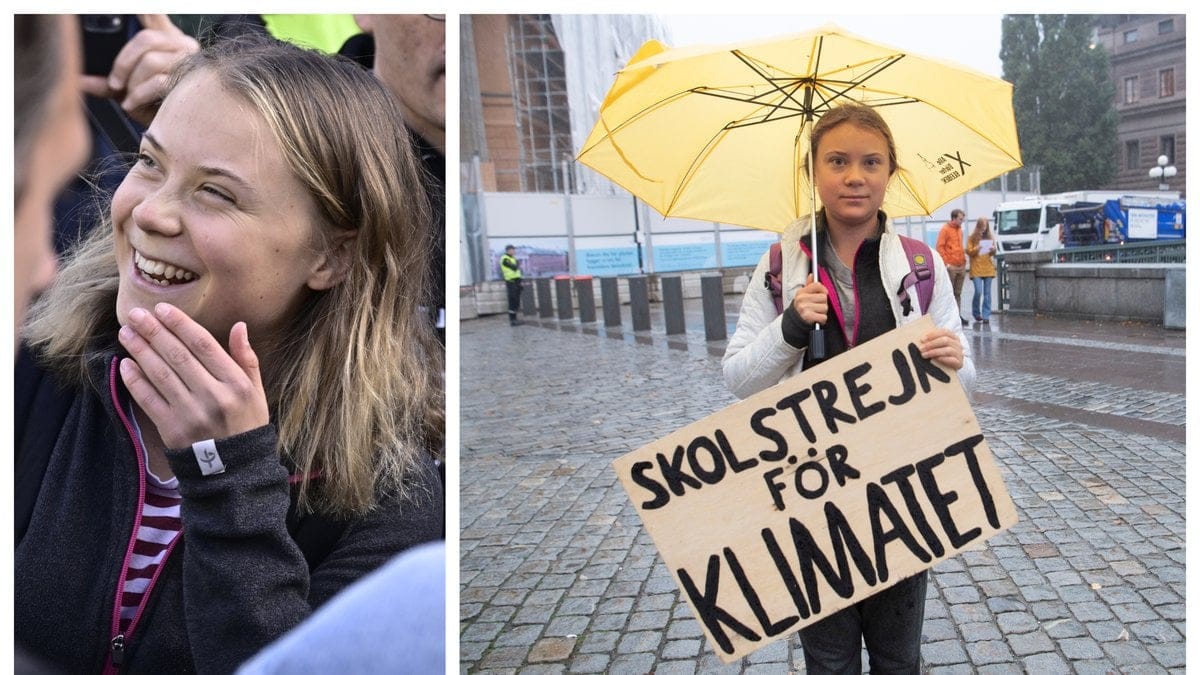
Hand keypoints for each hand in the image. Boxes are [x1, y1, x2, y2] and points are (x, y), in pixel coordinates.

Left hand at [79, 14, 198, 126]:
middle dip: (123, 62)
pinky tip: (133, 105)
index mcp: (169, 40)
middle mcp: (183, 46)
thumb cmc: (157, 107)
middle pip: (147, 39)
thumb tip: (80, 80)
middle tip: (115, 83)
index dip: (147, 10)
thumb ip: (107, 83)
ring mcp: (190, 64)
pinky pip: (158, 82)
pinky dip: (139, 95)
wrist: (179, 130)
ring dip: (133, 83)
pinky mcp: (191, 83)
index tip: (139, 7)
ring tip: (131, 98)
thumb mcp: (128, 90)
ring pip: (151, 62)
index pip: (155, 15)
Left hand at [118, 303, 268, 449]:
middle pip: (178, 356)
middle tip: (135, 314)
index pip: (204, 345)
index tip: (162, 309)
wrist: (235, 469)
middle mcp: (213, 396)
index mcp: (236, 383)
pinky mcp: (172, 429)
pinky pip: (148, 399)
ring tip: (126, 333)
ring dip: (140, 351)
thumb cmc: (246, 424)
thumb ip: (247, 359)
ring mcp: (190, 413)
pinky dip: (135, 381)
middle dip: (154, 332)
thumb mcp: (256, 392)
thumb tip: (239, 326)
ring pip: (160, 374)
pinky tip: (124, 364)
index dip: (181, 325)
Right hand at [790, 274, 828, 324]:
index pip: (817, 285)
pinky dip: (822, 319)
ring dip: (823, 312)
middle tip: (817, 306)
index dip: (823, 289)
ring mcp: (805, 308)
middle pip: (823, 297)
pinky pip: (823, 317)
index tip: (823, 293)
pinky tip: (816, 318)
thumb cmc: (802, 307)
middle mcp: (802, 299)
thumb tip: (812, 275)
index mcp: (801, 292)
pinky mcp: (808, 317)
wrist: (794, 321)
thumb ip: (809, 285)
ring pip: (825, 307)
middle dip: (823, 303)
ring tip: (816, 313)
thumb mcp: (803, 295)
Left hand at [918, 327, 963, 370]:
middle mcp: (958, 344)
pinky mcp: (959, 363)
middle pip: (945, 340)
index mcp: (953, 337)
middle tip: (921, 348)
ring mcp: (960, 353)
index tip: (922, 339)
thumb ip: (932, 341)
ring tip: (924, 355)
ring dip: (934, 352)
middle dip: (931, 344)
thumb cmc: (942, 355)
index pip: (944, 332)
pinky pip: (952, 360)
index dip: (933, 334)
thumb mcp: (938, 346)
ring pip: (948, 350)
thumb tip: (921, 340)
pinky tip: (935, 359)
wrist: (951, 369)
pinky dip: (943, 359)